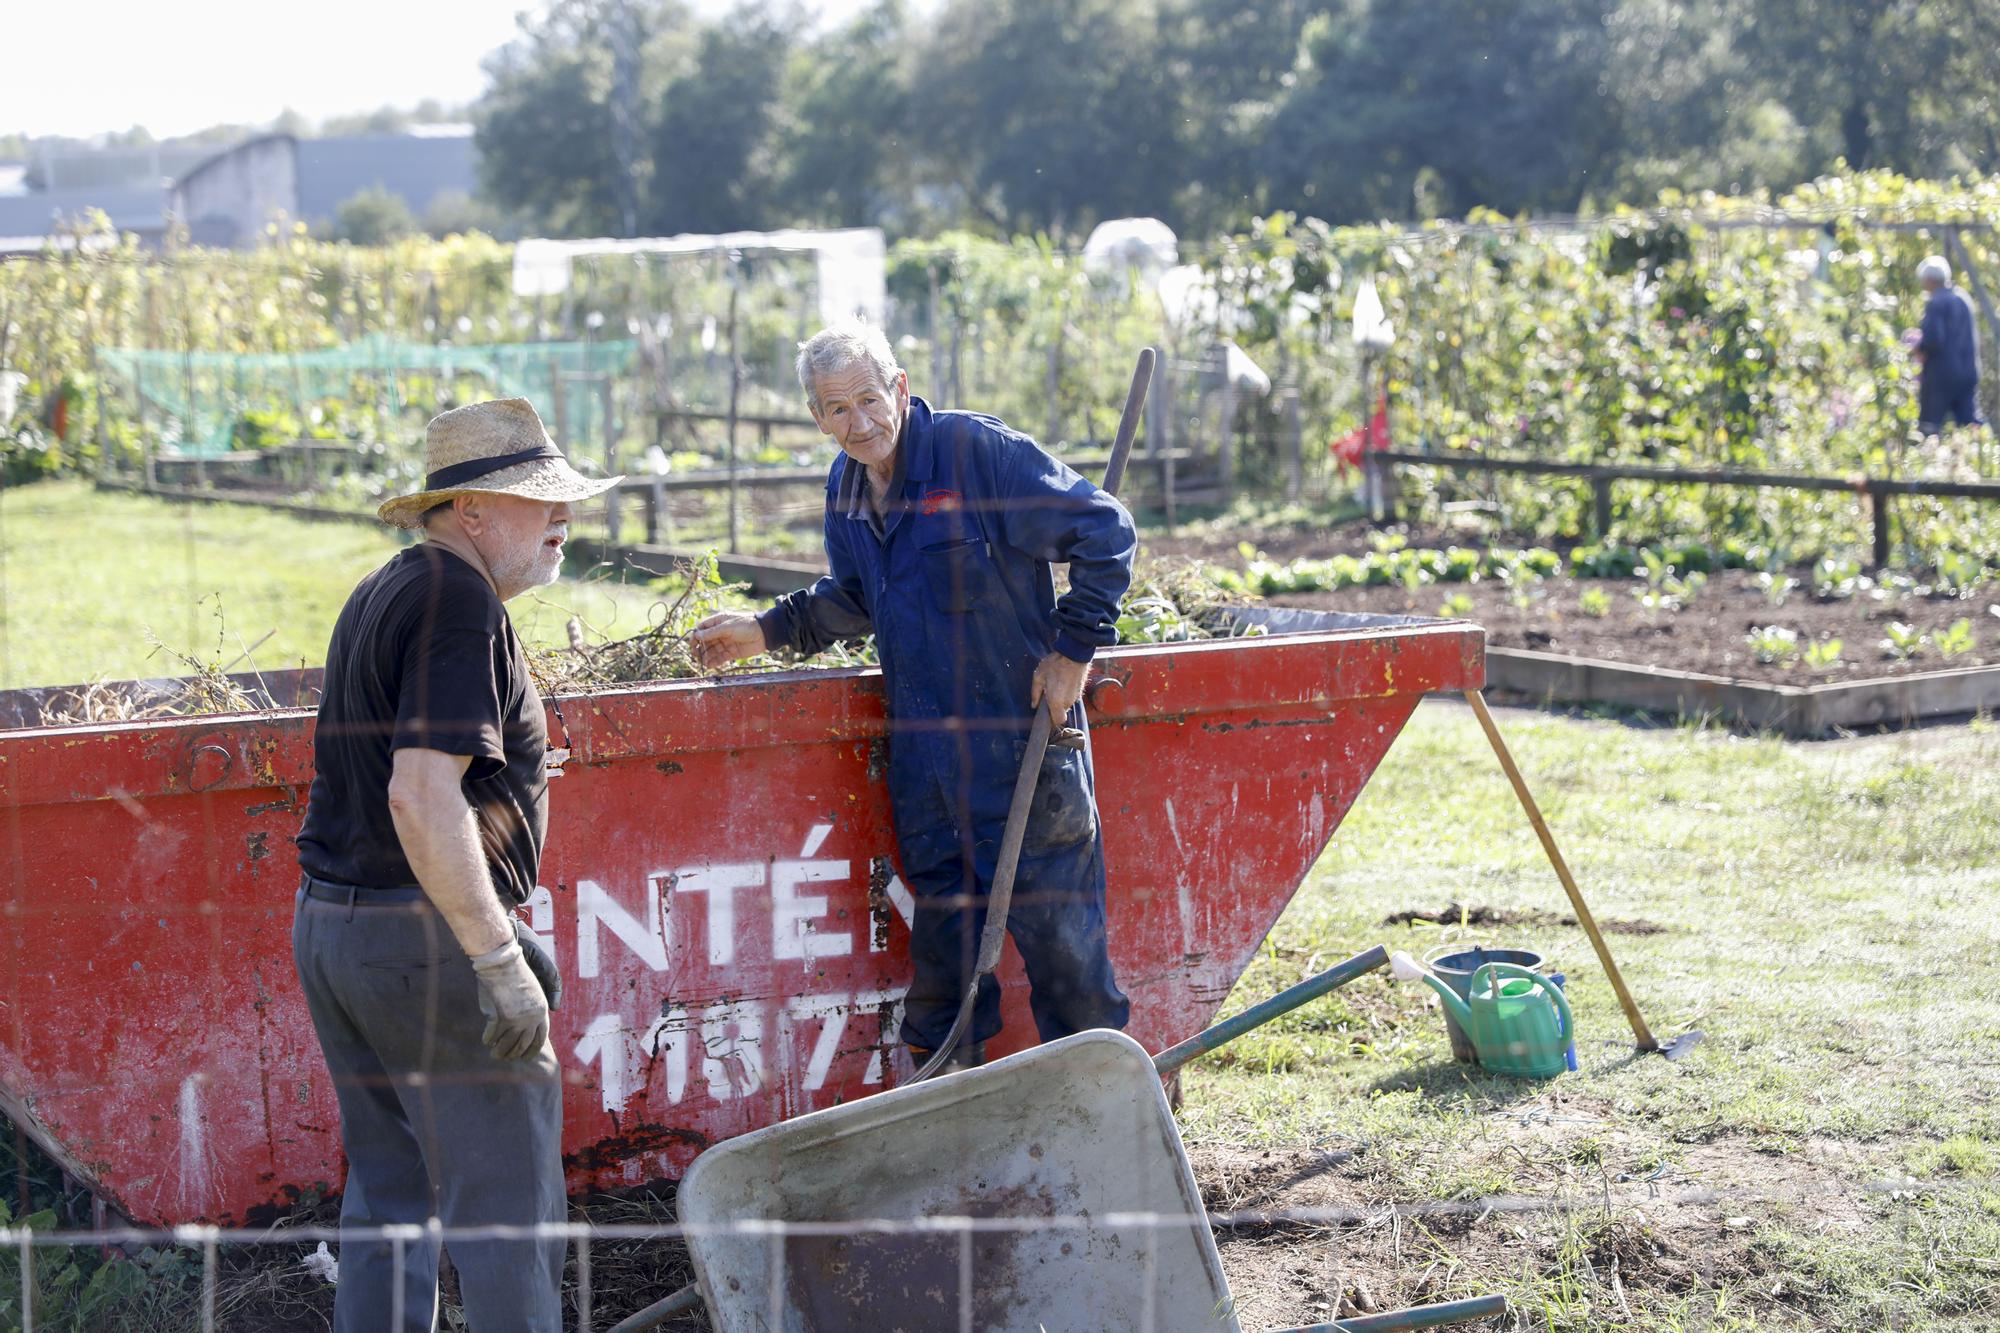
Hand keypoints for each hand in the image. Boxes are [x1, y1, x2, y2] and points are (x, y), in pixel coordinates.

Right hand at [469, 938, 549, 1059]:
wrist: (505, 963)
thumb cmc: (518, 973)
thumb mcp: (535, 989)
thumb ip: (538, 1005)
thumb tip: (545, 1015)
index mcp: (541, 1011)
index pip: (540, 1038)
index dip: (532, 1049)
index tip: (526, 1056)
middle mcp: (532, 1018)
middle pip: (523, 1044)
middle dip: (514, 1054)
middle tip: (506, 1058)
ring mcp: (518, 1019)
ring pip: (508, 1043)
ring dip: (500, 1051)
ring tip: (494, 1053)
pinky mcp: (503, 1018)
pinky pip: (494, 1035)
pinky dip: (488, 1039)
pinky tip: (486, 1040)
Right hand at [690, 612, 765, 669]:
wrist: (764, 633)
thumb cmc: (746, 625)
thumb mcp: (728, 627)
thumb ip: (712, 632)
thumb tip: (697, 636)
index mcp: (718, 622)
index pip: (702, 628)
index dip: (696, 636)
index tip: (692, 643)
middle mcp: (720, 632)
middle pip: (705, 641)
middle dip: (699, 648)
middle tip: (695, 655)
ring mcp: (725, 643)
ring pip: (712, 651)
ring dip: (705, 656)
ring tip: (701, 662)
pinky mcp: (731, 652)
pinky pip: (720, 658)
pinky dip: (714, 662)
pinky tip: (709, 665)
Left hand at [1029, 652, 1089, 723]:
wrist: (1074, 654)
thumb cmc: (1055, 664)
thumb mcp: (1039, 676)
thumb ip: (1035, 693)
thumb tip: (1034, 705)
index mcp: (1056, 701)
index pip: (1058, 721)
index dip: (1052, 720)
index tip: (1046, 712)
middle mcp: (1067, 702)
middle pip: (1061, 713)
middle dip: (1054, 708)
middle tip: (1047, 695)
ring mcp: (1075, 697)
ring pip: (1066, 705)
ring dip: (1060, 700)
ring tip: (1054, 687)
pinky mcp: (1080, 691)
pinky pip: (1071, 698)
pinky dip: (1066, 694)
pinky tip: (1061, 683)